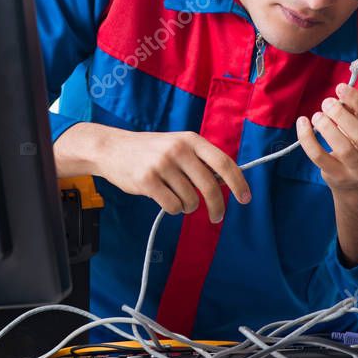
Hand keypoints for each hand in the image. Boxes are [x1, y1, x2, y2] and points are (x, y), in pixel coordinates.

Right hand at [54, 124, 250, 222]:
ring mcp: (162, 165)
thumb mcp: (176, 144)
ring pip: (190, 200)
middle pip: (209, 186)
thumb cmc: (149, 150)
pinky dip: (173, 209)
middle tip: (217, 217)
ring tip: (177, 199)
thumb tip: (226, 183)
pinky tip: (164, 200)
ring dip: (188, 207)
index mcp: (190, 139)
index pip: (223, 162)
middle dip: (217, 207)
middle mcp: (178, 150)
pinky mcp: (147, 181)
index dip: (238, 182)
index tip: (245, 198)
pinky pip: (172, 206)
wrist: (111, 148)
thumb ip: (199, 160)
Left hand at [296, 82, 357, 191]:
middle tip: (327, 103)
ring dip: (326, 126)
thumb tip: (342, 96)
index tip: (341, 88)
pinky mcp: (337, 177)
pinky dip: (307, 138)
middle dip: (341, 114)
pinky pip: (319, 156)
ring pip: (342, 148)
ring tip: (317, 115)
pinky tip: (302, 123)